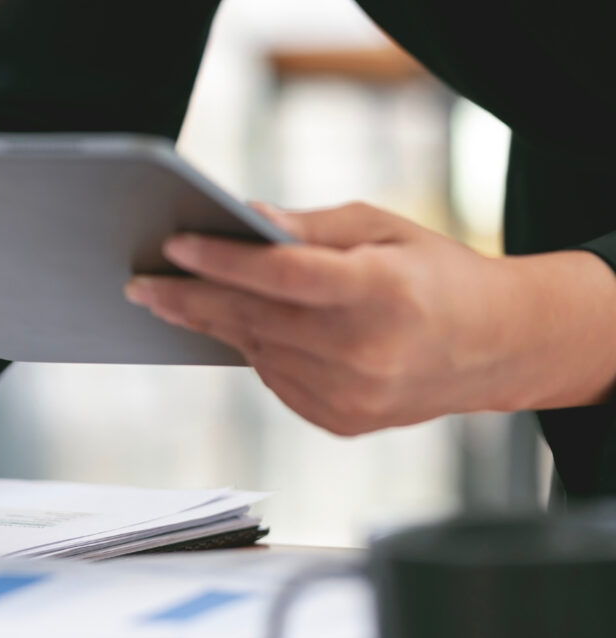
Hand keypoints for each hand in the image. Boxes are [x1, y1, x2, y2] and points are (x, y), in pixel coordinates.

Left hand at [127, 202, 615, 434]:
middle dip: (188, 298)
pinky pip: (274, 379)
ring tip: (167, 297)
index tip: (173, 244)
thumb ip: (308, 230)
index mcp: (381, 293)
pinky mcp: (341, 420)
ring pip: (256, 351)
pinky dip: (252, 350)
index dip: (223, 260)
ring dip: (211, 323)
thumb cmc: (435, 274)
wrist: (497, 346)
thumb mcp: (382, 229)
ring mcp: (353, 395)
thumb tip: (242, 217)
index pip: (283, 276)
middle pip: (255, 319)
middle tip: (138, 281)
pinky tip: (230, 326)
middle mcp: (366, 351)